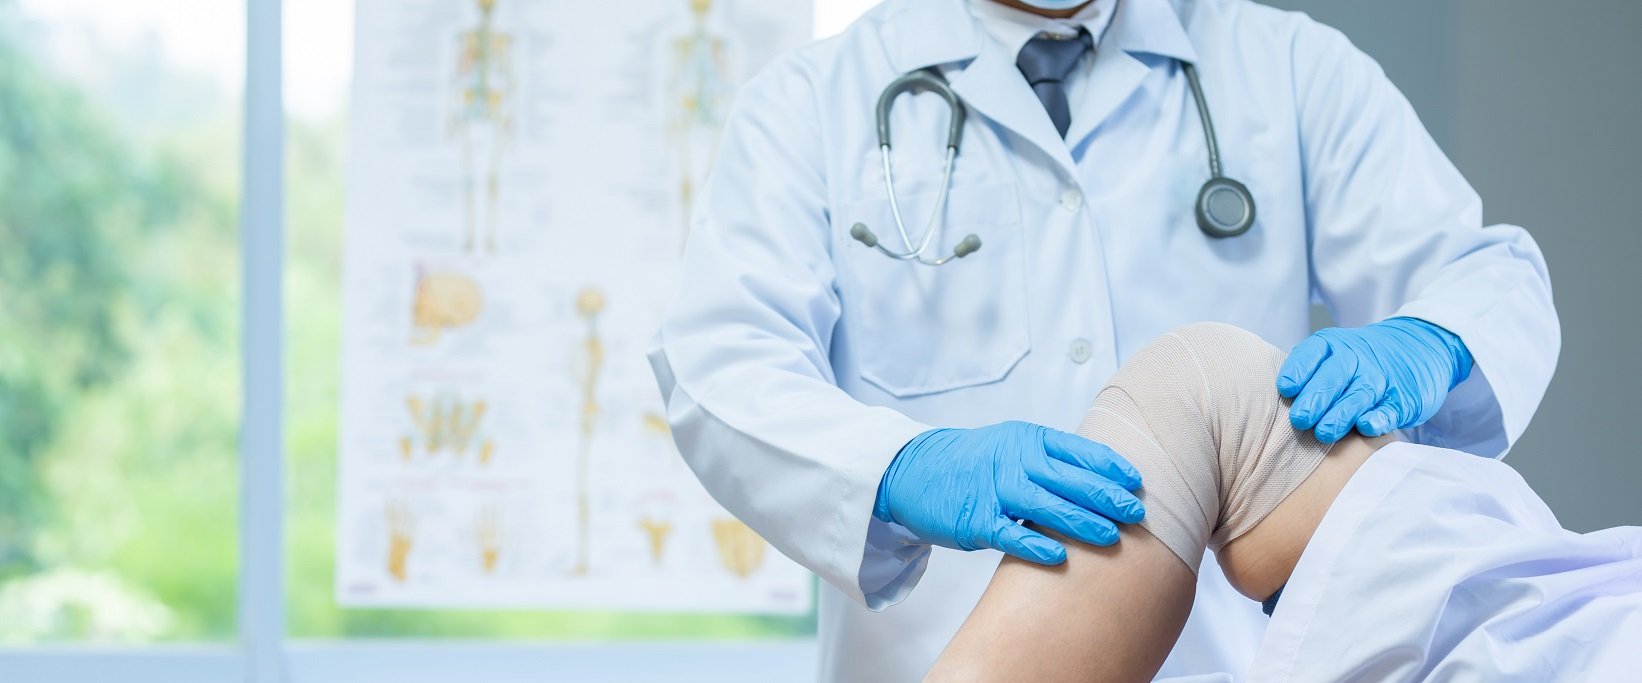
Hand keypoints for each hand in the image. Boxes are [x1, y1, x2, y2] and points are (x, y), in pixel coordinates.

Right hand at [873, 421, 1144, 565]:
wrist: (913, 470)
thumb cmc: (975, 462)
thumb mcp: (1013, 446)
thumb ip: (1052, 460)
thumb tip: (1104, 480)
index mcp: (1028, 439)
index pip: (1078, 450)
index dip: (1110, 467)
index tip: (1137, 483)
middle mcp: (1013, 460)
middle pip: (1069, 479)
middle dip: (1106, 496)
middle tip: (1136, 514)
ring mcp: (993, 489)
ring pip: (1045, 506)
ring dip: (1081, 522)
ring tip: (1111, 537)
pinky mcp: (973, 518)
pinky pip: (1009, 534)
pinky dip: (1035, 545)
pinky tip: (1060, 557)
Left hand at [1278, 317, 1473, 442]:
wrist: (1417, 347)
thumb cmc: (1356, 360)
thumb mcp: (1330, 353)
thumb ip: (1303, 371)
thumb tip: (1266, 400)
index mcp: (1332, 345)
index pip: (1312, 353)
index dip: (1299, 370)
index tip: (1285, 388)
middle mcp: (1357, 359)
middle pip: (1334, 376)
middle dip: (1316, 398)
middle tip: (1300, 420)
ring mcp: (1381, 378)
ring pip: (1359, 395)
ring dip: (1341, 414)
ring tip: (1324, 433)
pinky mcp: (1403, 399)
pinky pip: (1390, 408)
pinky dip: (1379, 417)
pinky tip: (1367, 426)